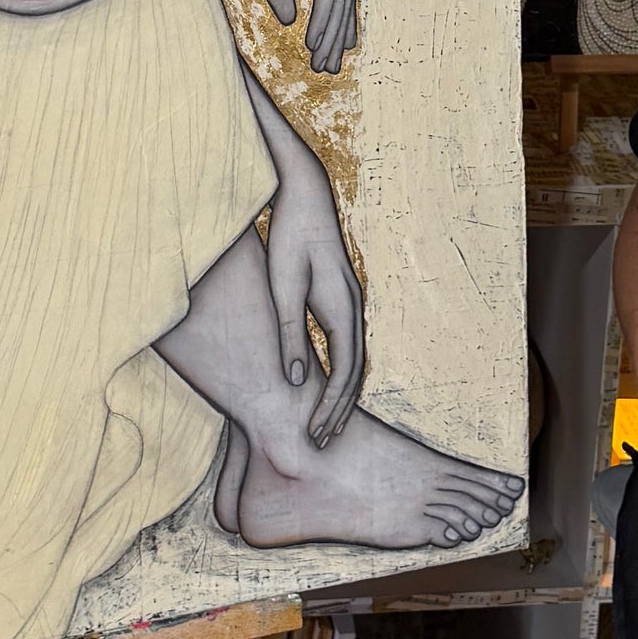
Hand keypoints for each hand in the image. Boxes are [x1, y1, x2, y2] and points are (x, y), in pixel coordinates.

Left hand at [264, 142, 363, 445]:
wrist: (305, 195)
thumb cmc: (289, 237)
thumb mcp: (282, 286)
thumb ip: (289, 334)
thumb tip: (295, 382)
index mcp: (341, 309)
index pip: (344, 372)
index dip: (331, 407)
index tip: (316, 434)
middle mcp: (354, 309)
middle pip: (355, 372)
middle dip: (339, 410)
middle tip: (322, 443)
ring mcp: (352, 302)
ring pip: (355, 361)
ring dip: (342, 395)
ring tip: (327, 424)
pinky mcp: (342, 298)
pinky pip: (349, 346)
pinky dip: (341, 373)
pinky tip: (327, 385)